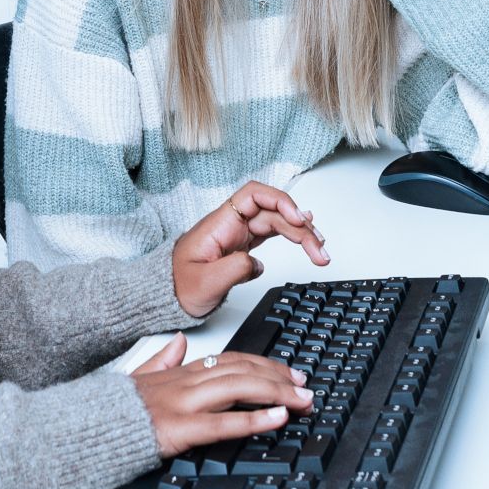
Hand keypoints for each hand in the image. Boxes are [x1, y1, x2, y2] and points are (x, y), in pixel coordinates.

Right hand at [130, 332, 314, 456]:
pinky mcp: (180, 428)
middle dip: (278, 377)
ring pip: (238, 388)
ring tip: (302, 400)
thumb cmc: (116, 407)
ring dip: (276, 393)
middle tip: (306, 387)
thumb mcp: (139, 376)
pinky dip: (254, 419)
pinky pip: (223, 422)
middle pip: (241, 370)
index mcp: (179, 372)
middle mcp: (186, 382)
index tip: (288, 372)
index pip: (231, 359)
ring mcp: (184, 404)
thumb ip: (161, 359)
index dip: (263, 364)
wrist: (90, 425)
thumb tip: (178, 343)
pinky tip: (277, 418)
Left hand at [171, 181, 328, 318]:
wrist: (167, 294)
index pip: (253, 195)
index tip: (299, 219)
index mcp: (220, 223)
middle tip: (320, 251)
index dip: (279, 200)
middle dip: (300, 227)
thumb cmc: (179, 285)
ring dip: (301, 234)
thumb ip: (234, 269)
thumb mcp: (206, 283)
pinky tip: (305, 232)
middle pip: (273, 212)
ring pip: (276, 223)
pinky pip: (272, 233)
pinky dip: (291, 235)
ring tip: (321, 250)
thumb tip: (258, 263)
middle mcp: (231, 223)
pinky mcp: (242, 245)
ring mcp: (238, 233)